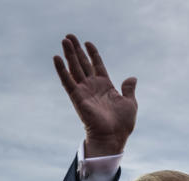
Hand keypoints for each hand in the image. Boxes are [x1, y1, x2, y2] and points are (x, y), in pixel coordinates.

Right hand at [54, 34, 136, 156]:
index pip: (97, 65)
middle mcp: (93, 87)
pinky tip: (56, 58)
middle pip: (82, 63)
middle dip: (76, 50)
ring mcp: (84, 91)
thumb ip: (128, 89)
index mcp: (105, 86)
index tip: (87, 42)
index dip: (92, 53)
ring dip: (69, 54)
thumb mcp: (130, 103)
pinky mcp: (77, 97)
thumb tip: (132, 78)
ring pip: (74, 68)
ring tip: (64, 40)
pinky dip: (61, 70)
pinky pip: (67, 81)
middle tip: (69, 36)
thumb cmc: (122, 124)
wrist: (113, 136)